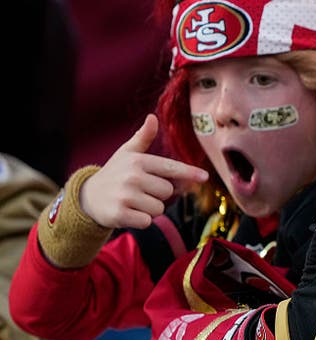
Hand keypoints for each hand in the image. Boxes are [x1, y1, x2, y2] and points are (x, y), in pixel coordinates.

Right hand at [80, 114, 208, 228]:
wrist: (87, 197)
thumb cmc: (114, 174)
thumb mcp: (126, 154)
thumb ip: (143, 138)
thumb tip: (153, 117)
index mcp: (138, 161)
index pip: (170, 167)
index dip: (189, 173)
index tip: (205, 177)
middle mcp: (132, 177)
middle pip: (167, 191)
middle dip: (158, 194)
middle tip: (140, 191)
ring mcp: (125, 196)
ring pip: (159, 208)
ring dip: (150, 209)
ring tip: (133, 202)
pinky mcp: (119, 214)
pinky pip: (147, 221)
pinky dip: (141, 220)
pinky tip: (128, 212)